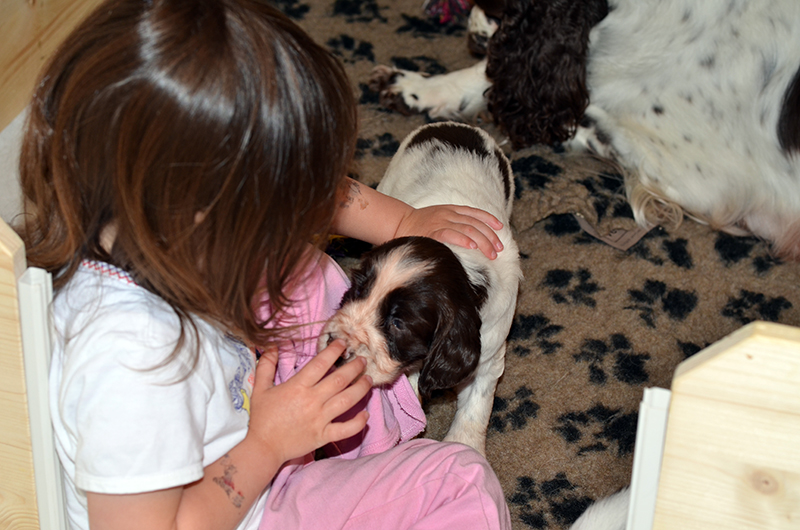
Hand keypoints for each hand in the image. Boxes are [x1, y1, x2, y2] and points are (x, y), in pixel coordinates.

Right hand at [245, 341, 370, 464]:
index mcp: (297, 387)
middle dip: (354, 367)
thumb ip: (266, 366)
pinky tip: (365, 414)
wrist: (262, 448)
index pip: (321, 364)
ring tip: (368, 380)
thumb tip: (272, 346)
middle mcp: (312, 401)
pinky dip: (358, 422)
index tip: (343, 343)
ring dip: (361, 388)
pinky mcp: (323, 436)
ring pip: (347, 400)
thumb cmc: (261, 418)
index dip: (334, 351)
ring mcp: (320, 419)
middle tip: (363, 360)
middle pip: (340, 380)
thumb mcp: (259, 389)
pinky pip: (346, 429)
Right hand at [395, 204, 503, 258]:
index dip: (489, 220)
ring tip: (491, 253)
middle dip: (490, 236)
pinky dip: (463, 239)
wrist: (398, 223)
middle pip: (475, 223)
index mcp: (450, 209)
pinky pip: (450, 234)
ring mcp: (440, 222)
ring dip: (482, 242)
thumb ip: (454, 223)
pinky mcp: (432, 232)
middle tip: (499, 249)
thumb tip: (473, 237)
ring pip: (468, 229)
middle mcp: (448, 214)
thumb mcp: (439, 217)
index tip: (501, 228)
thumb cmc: (419, 225)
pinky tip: (473, 247)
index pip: (475, 212)